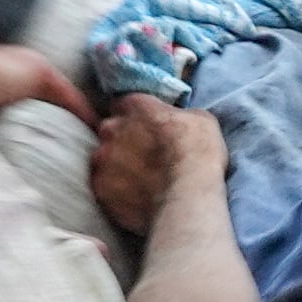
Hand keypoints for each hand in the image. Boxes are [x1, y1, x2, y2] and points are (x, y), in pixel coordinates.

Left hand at [88, 94, 224, 235]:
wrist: (187, 197)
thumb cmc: (199, 156)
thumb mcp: (201, 121)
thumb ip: (179, 115)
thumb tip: (177, 119)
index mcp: (137, 106)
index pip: (125, 104)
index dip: (135, 118)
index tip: (145, 129)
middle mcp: (113, 128)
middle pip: (109, 130)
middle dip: (121, 140)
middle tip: (143, 156)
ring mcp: (103, 159)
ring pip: (103, 158)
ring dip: (116, 166)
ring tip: (139, 180)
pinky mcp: (100, 188)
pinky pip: (103, 185)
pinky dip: (114, 190)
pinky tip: (133, 197)